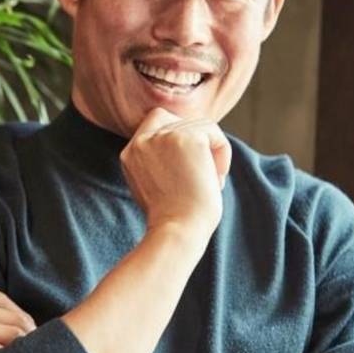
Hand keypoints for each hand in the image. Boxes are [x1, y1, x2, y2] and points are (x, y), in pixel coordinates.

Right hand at [120, 108, 231, 240]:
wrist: (178, 232)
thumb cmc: (174, 219)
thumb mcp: (157, 184)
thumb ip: (162, 159)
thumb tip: (191, 140)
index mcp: (130, 153)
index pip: (156, 122)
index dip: (178, 135)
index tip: (189, 165)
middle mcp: (141, 140)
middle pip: (179, 120)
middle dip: (197, 142)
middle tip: (203, 173)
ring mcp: (162, 136)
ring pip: (200, 125)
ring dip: (212, 153)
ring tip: (210, 182)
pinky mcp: (187, 138)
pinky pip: (214, 134)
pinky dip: (223, 155)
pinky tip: (216, 180)